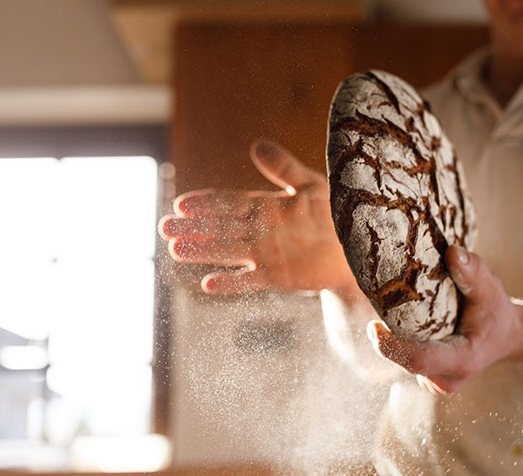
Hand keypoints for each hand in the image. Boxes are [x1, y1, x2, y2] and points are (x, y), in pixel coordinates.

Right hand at [159, 140, 356, 294]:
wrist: (357, 247)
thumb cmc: (336, 212)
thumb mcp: (311, 185)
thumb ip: (284, 168)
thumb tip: (256, 145)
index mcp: (266, 207)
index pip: (229, 202)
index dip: (206, 203)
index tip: (181, 203)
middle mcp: (261, 231)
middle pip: (221, 228)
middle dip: (193, 227)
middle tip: (165, 227)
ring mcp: (267, 254)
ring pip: (228, 252)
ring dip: (203, 251)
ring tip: (175, 249)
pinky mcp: (278, 276)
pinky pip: (250, 281)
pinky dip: (231, 283)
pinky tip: (209, 284)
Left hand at [367, 246, 521, 393]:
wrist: (506, 335)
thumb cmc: (496, 312)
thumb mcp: (490, 288)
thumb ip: (473, 271)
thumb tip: (452, 252)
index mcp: (463, 360)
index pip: (419, 360)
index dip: (392, 348)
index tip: (373, 327)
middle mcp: (446, 378)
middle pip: (405, 360)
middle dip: (388, 336)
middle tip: (379, 303)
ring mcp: (435, 382)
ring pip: (402, 360)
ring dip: (393, 337)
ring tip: (393, 309)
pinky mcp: (427, 377)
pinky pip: (404, 360)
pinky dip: (399, 341)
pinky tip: (403, 321)